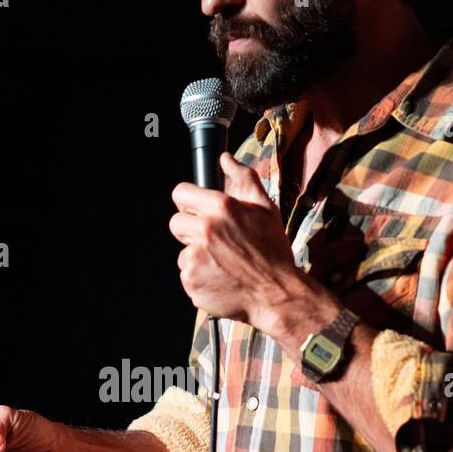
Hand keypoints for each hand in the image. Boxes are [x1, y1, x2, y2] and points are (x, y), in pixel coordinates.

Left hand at [169, 152, 306, 328]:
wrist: (276, 293)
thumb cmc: (272, 250)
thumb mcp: (264, 209)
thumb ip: (243, 178)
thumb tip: (226, 159)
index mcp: (221, 208)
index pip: (181, 193)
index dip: (188, 203)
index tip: (194, 211)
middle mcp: (205, 230)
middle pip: (176, 223)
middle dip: (191, 231)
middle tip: (215, 243)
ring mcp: (195, 257)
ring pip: (183, 251)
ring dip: (197, 257)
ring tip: (223, 264)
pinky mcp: (191, 280)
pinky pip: (186, 274)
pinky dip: (199, 278)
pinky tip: (220, 279)